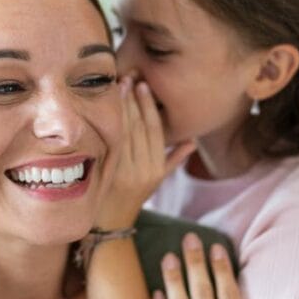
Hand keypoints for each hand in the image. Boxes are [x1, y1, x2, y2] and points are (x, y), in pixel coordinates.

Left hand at [97, 77, 195, 228]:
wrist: (110, 221)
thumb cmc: (134, 196)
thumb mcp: (157, 180)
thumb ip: (173, 160)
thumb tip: (192, 143)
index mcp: (156, 169)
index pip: (155, 130)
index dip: (149, 106)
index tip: (143, 86)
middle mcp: (143, 169)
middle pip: (139, 127)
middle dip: (134, 100)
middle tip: (129, 77)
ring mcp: (124, 171)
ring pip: (124, 132)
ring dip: (121, 106)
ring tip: (118, 84)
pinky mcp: (109, 172)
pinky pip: (111, 142)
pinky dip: (109, 122)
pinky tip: (105, 106)